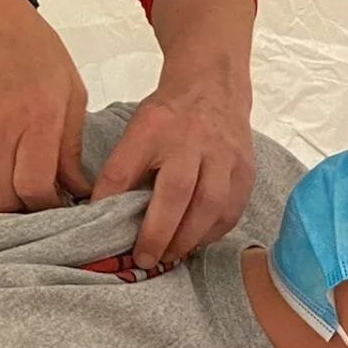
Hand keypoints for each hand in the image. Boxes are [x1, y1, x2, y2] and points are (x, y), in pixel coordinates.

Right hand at [0, 0, 90, 212]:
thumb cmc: (32, 49)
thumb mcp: (70, 90)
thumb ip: (71, 144)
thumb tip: (75, 187)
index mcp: (38, 116)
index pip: (35, 186)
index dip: (46, 205)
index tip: (55, 202)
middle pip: (3, 195)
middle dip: (22, 204)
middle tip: (36, 193)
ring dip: (0, 189)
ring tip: (15, 172)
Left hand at [90, 77, 254, 268]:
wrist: (213, 87)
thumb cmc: (168, 118)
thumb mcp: (135, 130)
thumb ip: (122, 168)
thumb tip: (101, 213)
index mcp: (153, 127)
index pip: (124, 168)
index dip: (111, 201)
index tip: (104, 230)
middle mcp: (191, 139)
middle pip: (176, 192)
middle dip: (158, 233)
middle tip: (144, 260)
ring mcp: (224, 154)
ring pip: (210, 205)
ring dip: (188, 238)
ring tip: (170, 256)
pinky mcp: (246, 169)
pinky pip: (231, 210)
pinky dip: (212, 232)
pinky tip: (196, 240)